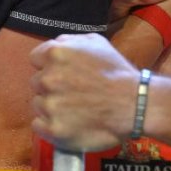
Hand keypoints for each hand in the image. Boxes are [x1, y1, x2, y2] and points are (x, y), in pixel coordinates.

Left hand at [30, 33, 137, 151]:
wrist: (134, 104)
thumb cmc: (117, 72)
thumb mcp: (96, 42)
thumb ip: (69, 41)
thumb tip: (55, 46)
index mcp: (56, 54)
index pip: (35, 59)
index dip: (49, 66)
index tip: (62, 74)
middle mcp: (48, 78)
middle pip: (36, 83)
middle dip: (51, 86)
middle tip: (73, 92)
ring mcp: (50, 105)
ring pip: (38, 104)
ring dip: (52, 106)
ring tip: (75, 108)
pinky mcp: (53, 129)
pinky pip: (39, 125)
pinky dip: (50, 125)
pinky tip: (68, 122)